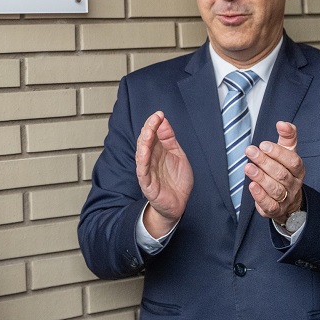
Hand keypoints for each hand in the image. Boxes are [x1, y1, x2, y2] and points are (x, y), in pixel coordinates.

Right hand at [136, 111, 192, 236]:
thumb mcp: (178, 155)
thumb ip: (169, 139)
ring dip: (144, 141)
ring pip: (141, 153)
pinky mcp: (146, 183)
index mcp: (157, 150)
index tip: (159, 114)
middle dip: (149, 128)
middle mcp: (150, 158)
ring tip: (148, 130)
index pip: (152, 134)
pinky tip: (144, 151)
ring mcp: (147, 170)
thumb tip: (163, 121)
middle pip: (145, 141)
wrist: (178, 204)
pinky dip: (142, 160)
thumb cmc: (176, 180)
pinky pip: (142, 170)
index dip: (154, 124)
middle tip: (155, 118)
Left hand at [247, 121, 304, 224]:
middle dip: (265, 162)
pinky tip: (251, 186)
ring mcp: (286, 199)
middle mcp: (294, 184)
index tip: (263, 144)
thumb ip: (287, 136)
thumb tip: (282, 123)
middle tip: (250, 151)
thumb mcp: (287, 153)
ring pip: (275, 189)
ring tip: (248, 167)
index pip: (292, 160)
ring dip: (261, 177)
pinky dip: (260, 196)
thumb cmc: (285, 171)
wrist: (288, 201)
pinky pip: (270, 205)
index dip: (278, 153)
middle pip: (281, 174)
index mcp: (298, 169)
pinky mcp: (275, 210)